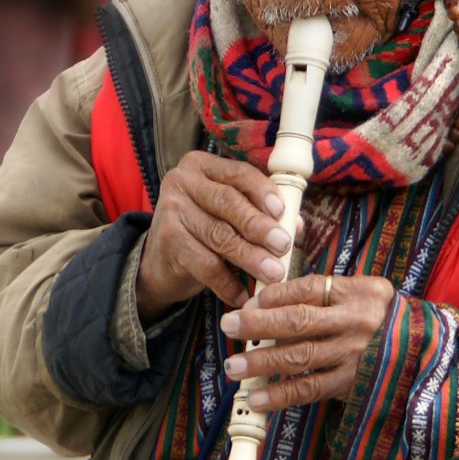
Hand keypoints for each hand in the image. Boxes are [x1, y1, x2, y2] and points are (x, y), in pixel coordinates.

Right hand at [136, 151, 293, 322]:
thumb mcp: (230, 213)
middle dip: (259, 226)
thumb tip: (296, 225)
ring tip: (273, 272)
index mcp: (202, 165)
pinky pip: (205, 264)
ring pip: (219, 235)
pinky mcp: (167, 242)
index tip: (281, 211)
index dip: (262, 191)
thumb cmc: (205, 229)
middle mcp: (182, 181)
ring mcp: (171, 210)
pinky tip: (243, 294)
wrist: (160, 261)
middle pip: (228, 203)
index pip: (238, 173)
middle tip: (283, 245)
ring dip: (250, 256)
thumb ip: (260, 212)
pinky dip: (228, 283)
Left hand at [220, 273, 394, 409]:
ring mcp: (354, 355)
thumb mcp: (363, 291)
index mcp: (358, 291)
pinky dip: (282, 394)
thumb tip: (271, 290)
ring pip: (300, 356)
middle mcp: (356, 321)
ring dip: (262, 362)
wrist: (422, 352)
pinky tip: (258, 397)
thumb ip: (325, 289)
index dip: (277, 294)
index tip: (250, 301)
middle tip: (229, 325)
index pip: (310, 287)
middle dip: (259, 324)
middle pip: (299, 320)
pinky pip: (311, 389)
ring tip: (234, 366)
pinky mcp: (351, 383)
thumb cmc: (380, 317)